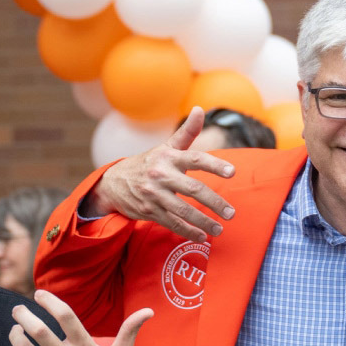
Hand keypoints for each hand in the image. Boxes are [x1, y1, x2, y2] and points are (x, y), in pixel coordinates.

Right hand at [83, 107, 236, 242]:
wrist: (113, 182)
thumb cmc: (149, 163)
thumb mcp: (166, 147)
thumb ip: (187, 132)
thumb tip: (199, 109)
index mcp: (168, 157)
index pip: (195, 159)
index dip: (214, 164)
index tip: (232, 171)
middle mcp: (161, 175)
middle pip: (193, 189)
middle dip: (214, 202)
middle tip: (231, 213)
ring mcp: (154, 194)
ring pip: (183, 211)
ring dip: (203, 222)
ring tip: (220, 229)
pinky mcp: (149, 211)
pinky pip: (172, 224)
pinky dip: (188, 232)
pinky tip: (202, 237)